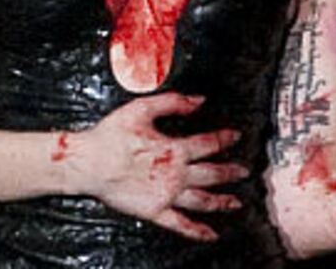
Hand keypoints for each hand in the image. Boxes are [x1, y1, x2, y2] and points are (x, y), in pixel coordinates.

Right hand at [67, 93, 248, 240]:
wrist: (90, 162)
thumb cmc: (111, 135)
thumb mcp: (142, 109)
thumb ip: (173, 103)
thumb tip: (198, 100)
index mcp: (174, 149)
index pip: (209, 144)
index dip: (225, 139)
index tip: (235, 136)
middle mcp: (176, 174)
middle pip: (212, 173)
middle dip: (231, 171)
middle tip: (244, 170)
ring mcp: (167, 194)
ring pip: (202, 200)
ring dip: (222, 201)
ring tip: (236, 203)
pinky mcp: (155, 211)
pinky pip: (181, 224)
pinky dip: (197, 230)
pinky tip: (210, 234)